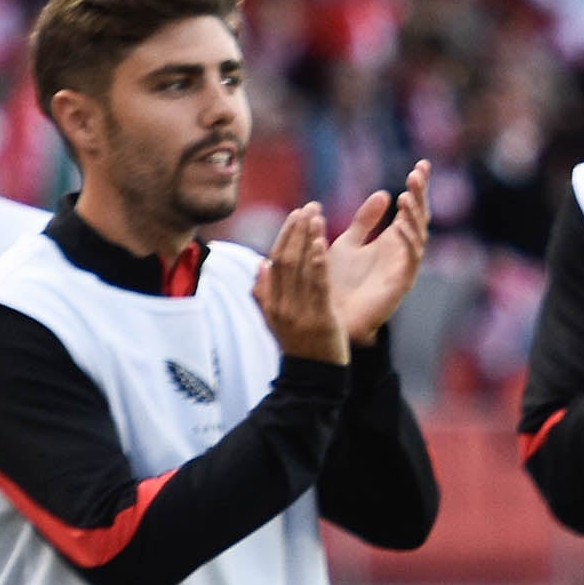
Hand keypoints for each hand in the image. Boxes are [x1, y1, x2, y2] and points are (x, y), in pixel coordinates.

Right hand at [253, 204, 346, 364]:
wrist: (314, 377)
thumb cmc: (301, 346)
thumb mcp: (277, 318)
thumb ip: (266, 292)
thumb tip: (261, 264)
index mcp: (272, 302)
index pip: (275, 260)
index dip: (285, 235)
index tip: (296, 214)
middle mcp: (282, 304)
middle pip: (285, 259)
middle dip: (296, 230)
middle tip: (308, 207)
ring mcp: (299, 311)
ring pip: (299, 268)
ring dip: (307, 239)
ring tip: (315, 215)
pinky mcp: (318, 318)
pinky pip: (316, 286)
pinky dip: (317, 263)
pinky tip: (321, 244)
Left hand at [325, 160, 431, 345]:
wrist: (333, 316)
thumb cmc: (339, 282)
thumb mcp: (348, 243)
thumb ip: (365, 221)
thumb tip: (384, 194)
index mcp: (392, 240)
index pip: (411, 209)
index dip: (418, 188)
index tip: (421, 165)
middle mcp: (403, 251)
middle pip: (419, 217)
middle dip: (420, 195)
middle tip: (418, 172)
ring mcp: (404, 266)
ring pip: (418, 235)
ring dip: (414, 215)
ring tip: (407, 194)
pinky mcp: (402, 282)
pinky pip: (412, 258)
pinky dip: (409, 240)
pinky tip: (402, 225)